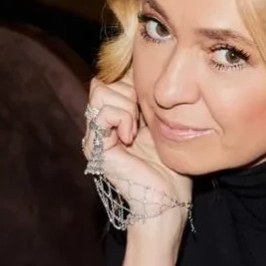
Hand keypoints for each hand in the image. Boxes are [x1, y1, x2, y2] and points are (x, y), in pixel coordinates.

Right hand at [84, 75, 191, 215]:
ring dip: (125, 104)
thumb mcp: (159, 122)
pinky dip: (121, 117)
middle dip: (128, 92)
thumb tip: (145, 68)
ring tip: (136, 127)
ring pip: (100, 91)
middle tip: (142, 118)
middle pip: (102, 82)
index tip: (149, 106)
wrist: (167, 198)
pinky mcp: (96, 147)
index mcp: (114, 120)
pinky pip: (102, 112)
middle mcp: (100, 127)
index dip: (132, 84)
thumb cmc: (169, 165)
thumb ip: (147, 99)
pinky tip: (131, 136)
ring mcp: (95, 137)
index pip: (113, 80)